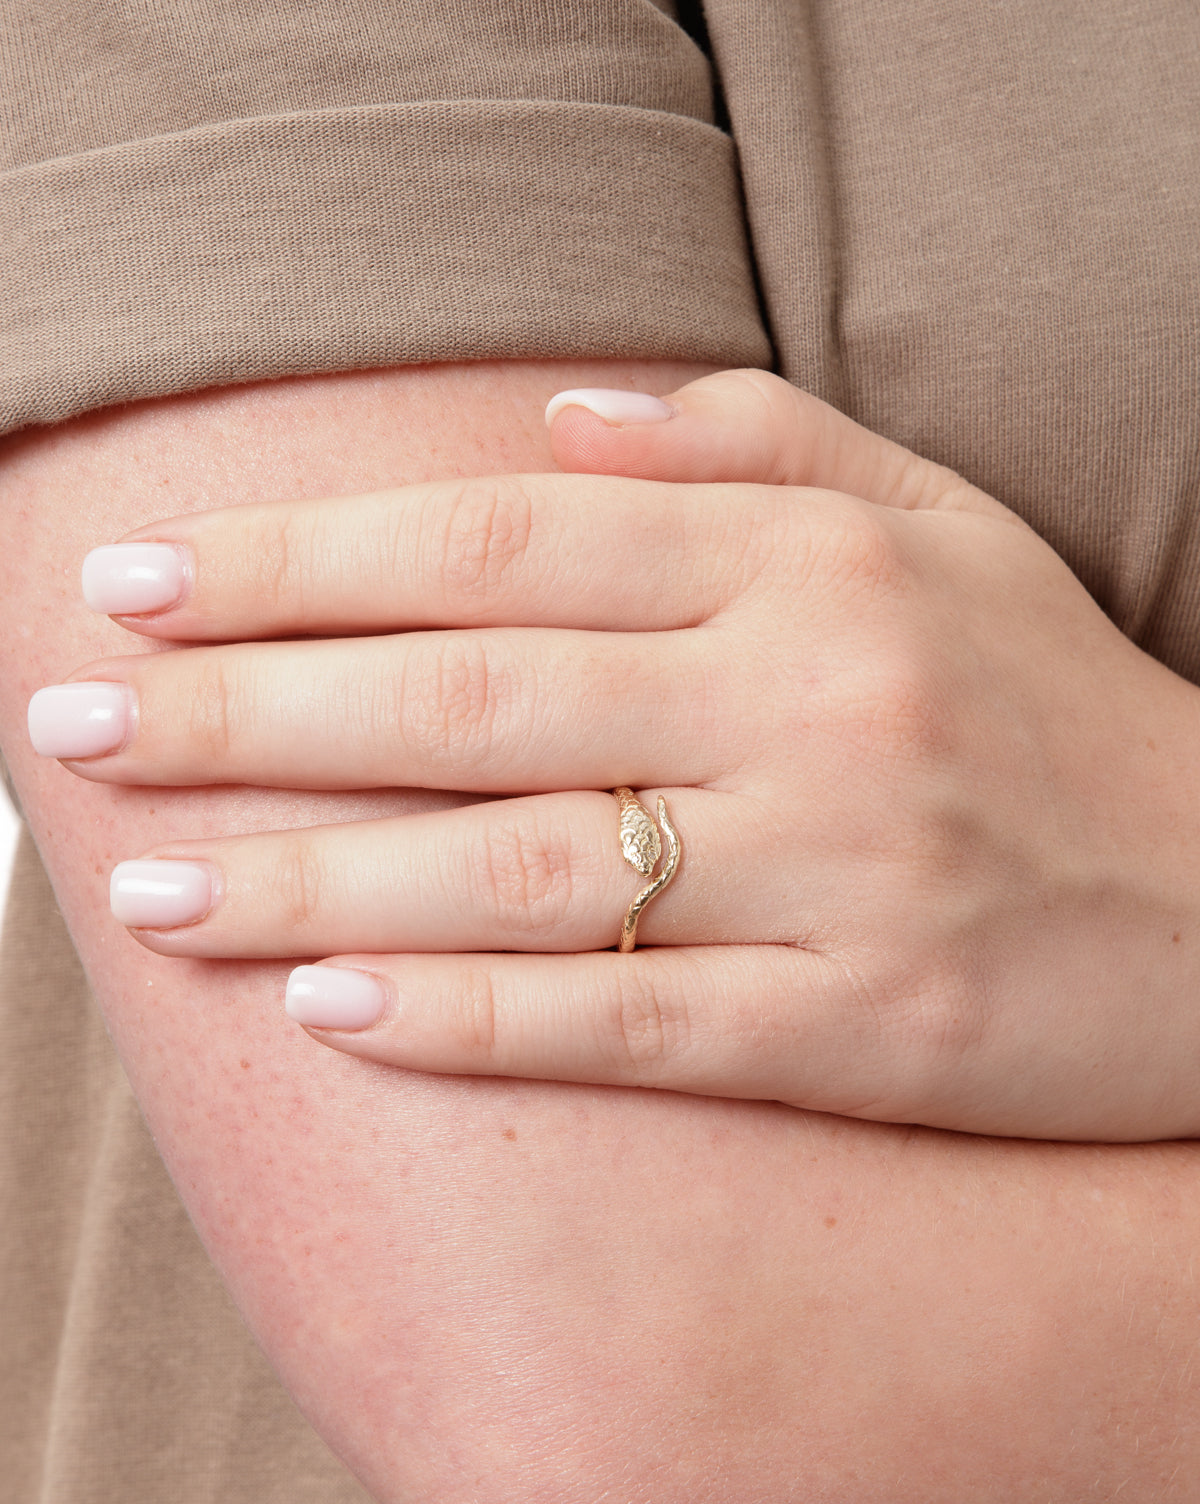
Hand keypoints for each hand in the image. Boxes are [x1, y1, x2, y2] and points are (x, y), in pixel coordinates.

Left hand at [31, 370, 1199, 1138]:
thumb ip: (751, 446)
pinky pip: (627, 1024)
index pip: (497, 545)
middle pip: (468, 696)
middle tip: (73, 734)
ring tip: (148, 886)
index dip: (299, 564)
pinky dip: (469, 1020)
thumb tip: (554, 423)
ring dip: (310, 880)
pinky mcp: (859, 1029)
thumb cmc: (1056, 705)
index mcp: (807, 567)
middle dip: (244, 714)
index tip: (138, 591)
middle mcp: (809, 703)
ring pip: (518, 870)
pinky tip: (331, 1013)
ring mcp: (833, 872)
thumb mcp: (939, 523)